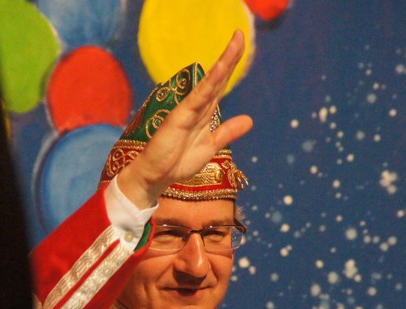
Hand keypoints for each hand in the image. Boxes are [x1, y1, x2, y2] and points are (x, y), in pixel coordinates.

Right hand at [118, 30, 253, 208]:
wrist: (155, 176)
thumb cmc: (177, 162)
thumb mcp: (210, 146)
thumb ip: (227, 132)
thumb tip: (249, 119)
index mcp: (205, 112)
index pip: (220, 84)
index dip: (231, 65)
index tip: (241, 44)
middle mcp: (197, 107)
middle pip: (217, 78)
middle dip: (230, 57)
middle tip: (240, 34)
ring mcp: (188, 110)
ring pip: (209, 83)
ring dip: (223, 63)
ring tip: (235, 43)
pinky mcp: (180, 117)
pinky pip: (198, 98)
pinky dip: (209, 83)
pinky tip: (220, 70)